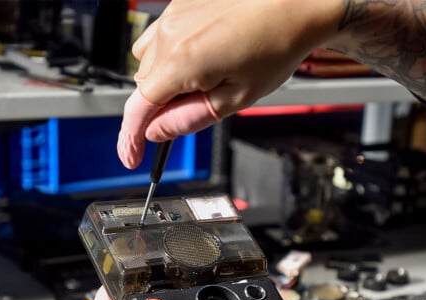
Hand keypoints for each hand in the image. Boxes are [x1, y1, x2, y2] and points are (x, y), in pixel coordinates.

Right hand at [117, 0, 343, 167]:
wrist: (294, 4)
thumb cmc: (275, 46)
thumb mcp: (235, 99)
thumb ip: (189, 118)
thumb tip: (157, 132)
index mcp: (179, 64)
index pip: (138, 110)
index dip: (131, 138)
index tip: (131, 157)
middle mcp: (168, 36)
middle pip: (144, 85)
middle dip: (160, 105)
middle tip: (196, 110)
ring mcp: (172, 16)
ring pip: (149, 60)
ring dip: (165, 78)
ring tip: (206, 77)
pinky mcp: (180, 3)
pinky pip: (162, 36)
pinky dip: (173, 52)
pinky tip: (206, 53)